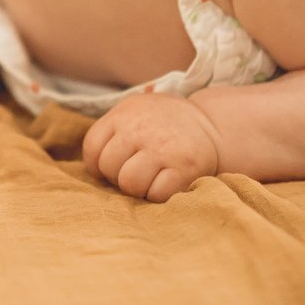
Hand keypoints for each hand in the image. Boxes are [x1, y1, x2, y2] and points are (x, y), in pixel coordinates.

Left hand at [81, 92, 223, 201]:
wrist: (212, 124)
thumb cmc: (166, 123)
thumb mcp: (137, 109)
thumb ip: (112, 127)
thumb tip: (92, 162)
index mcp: (124, 113)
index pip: (92, 147)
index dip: (98, 164)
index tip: (114, 166)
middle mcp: (140, 129)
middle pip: (109, 167)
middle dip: (119, 176)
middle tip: (137, 172)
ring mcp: (162, 148)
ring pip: (129, 183)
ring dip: (138, 189)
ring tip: (151, 178)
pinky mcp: (183, 168)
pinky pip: (156, 194)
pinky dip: (158, 195)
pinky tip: (167, 183)